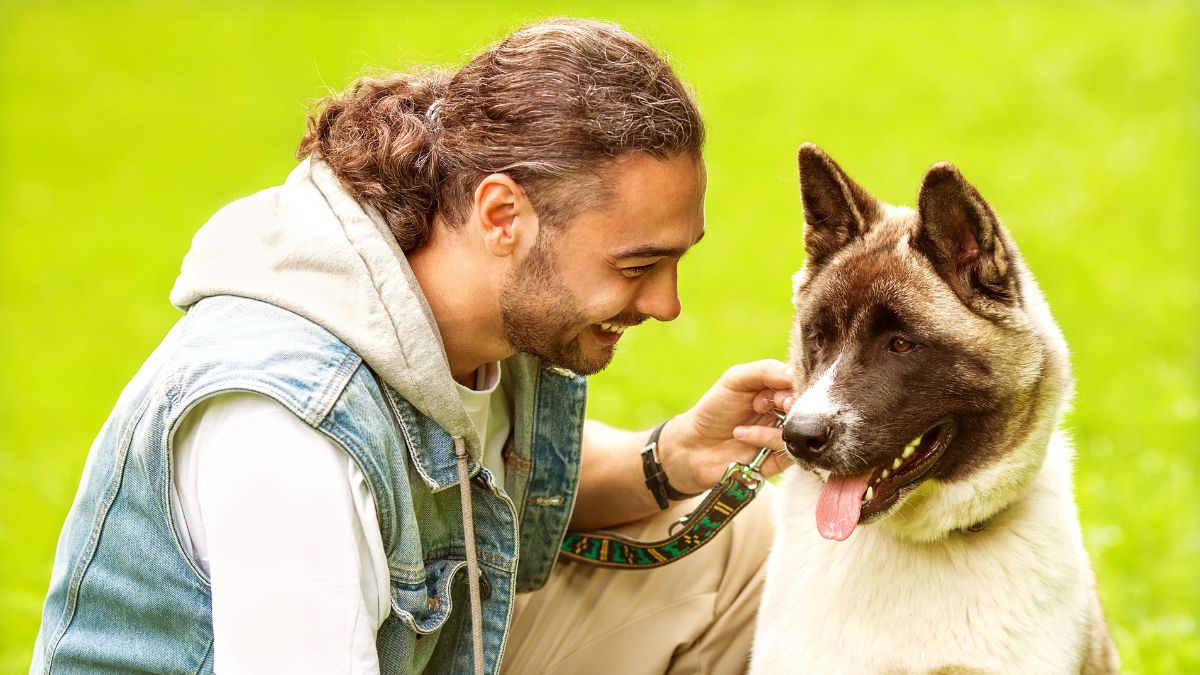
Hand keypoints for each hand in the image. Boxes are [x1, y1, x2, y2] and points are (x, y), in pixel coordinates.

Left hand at [658, 359, 795, 493]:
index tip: (786, 385)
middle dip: (794, 403)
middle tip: (780, 403)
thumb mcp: (735, 380)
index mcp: (780, 391)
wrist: (695, 444)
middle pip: (811, 407)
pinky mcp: (780, 460)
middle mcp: (787, 414)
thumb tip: (794, 373)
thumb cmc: (715, 408)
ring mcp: (785, 437)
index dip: (799, 384)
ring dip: (776, 422)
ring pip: (802, 429)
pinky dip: (765, 438)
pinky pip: (789, 450)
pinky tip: (742, 434)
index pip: (804, 383)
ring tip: (745, 420)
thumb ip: (764, 371)